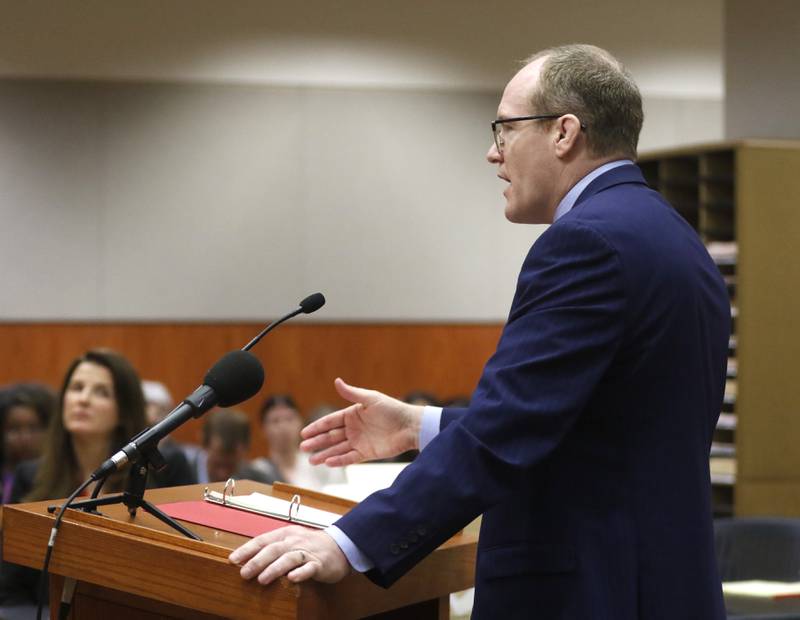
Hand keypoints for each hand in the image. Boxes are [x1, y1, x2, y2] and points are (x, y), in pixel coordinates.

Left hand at [229, 526, 349, 584]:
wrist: (339, 546)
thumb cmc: (309, 545)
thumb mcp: (290, 541)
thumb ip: (271, 548)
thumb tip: (245, 559)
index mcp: (285, 534)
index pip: (263, 540)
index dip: (247, 549)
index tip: (233, 559)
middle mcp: (295, 541)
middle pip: (274, 549)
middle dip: (257, 561)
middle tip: (244, 573)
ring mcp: (308, 552)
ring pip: (289, 558)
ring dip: (275, 568)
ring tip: (262, 579)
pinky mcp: (320, 563)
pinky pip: (309, 568)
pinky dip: (300, 573)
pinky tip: (292, 578)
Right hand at [300, 378, 422, 465]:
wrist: (410, 426)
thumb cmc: (392, 409)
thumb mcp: (371, 399)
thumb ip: (352, 393)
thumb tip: (336, 381)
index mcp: (352, 414)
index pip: (330, 421)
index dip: (317, 427)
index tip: (304, 433)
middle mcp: (354, 429)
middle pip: (331, 436)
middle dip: (317, 442)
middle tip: (302, 447)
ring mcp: (359, 442)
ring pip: (337, 449)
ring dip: (324, 454)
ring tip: (311, 460)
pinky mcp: (367, 453)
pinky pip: (350, 457)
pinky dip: (339, 460)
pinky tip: (328, 463)